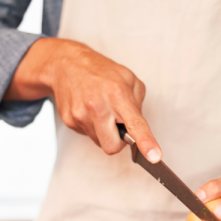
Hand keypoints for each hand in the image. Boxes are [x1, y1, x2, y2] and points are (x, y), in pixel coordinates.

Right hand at [4, 38, 161, 161]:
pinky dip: (91, 126)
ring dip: (104, 132)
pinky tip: (89, 110)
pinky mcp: (69, 120)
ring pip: (99, 142)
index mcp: (117, 95)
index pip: (135, 125)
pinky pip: (87, 135)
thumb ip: (138, 105)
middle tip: (117, 124)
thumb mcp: (129, 79)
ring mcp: (80, 114)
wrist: (66, 64)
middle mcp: (98, 106)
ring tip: (100, 111)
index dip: (146, 143)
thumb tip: (139, 129)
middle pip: (112, 147)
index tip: (154, 157)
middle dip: (118, 141)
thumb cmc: (100, 71)